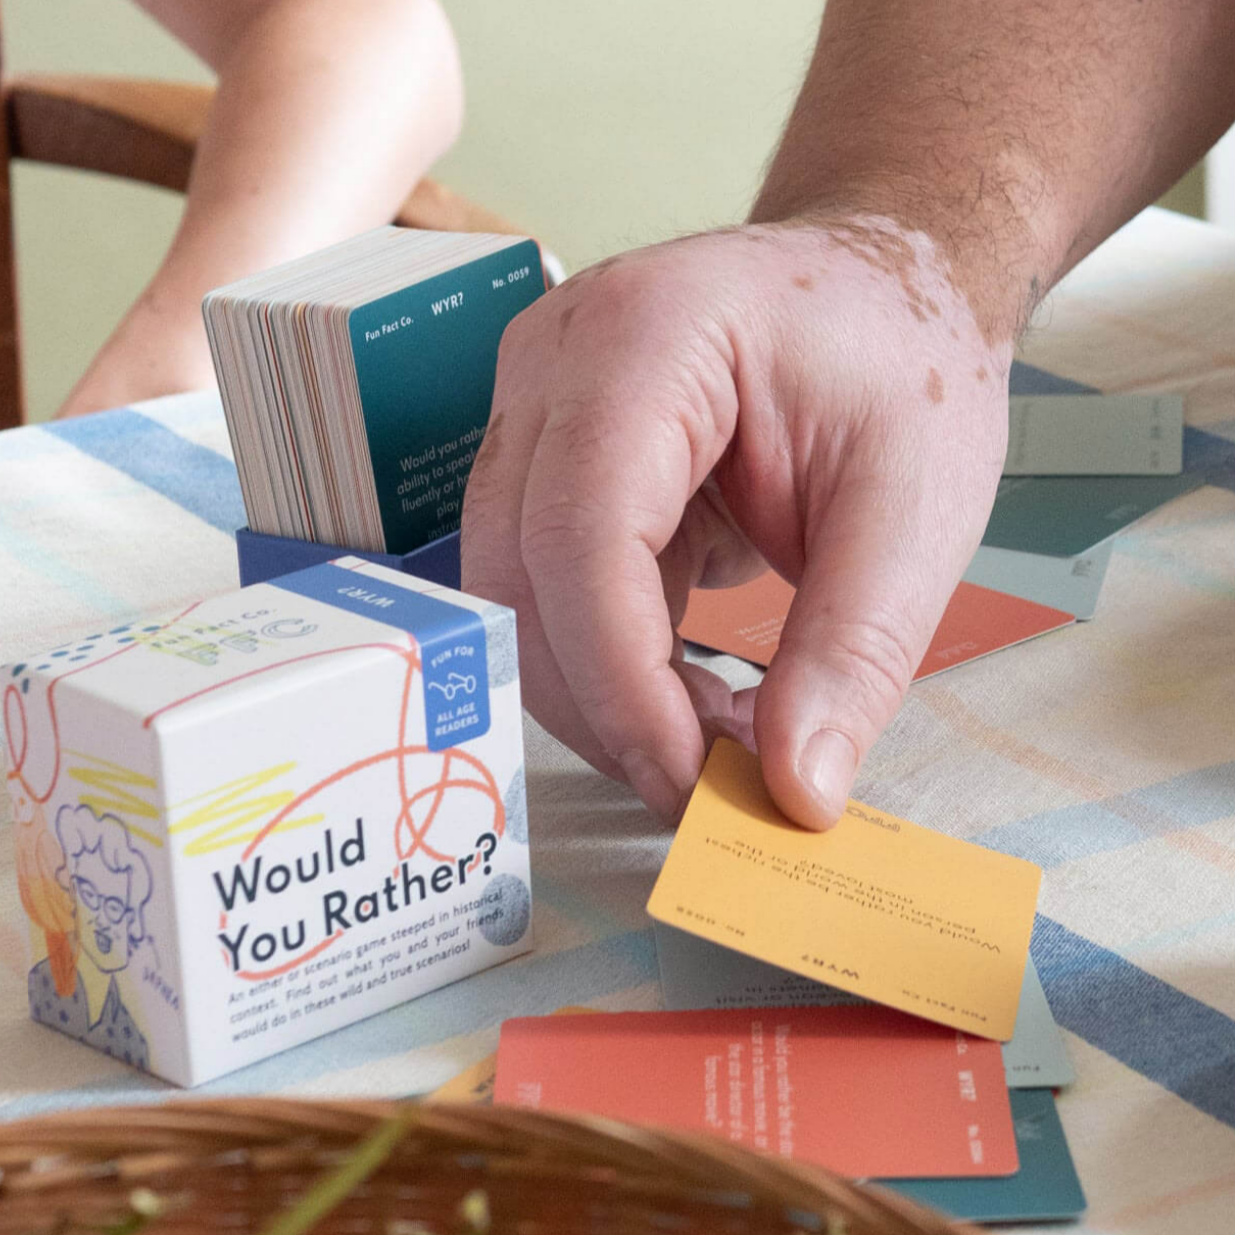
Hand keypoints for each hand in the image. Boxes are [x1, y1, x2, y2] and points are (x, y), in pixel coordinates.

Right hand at [462, 216, 1009, 826]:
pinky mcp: (547, 457)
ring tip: (715, 738)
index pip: (581, 532)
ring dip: (599, 693)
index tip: (694, 786)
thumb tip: (793, 793)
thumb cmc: (904, 360)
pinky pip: (544, 585)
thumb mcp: (914, 507)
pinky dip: (608, 662)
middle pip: (517, 574)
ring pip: (511, 593)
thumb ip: (852, 652)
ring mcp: (535, 406)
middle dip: (602, 706)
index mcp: (646, 337)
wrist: (879, 285)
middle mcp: (556, 361)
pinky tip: (691, 692)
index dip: (621, 681)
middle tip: (707, 788)